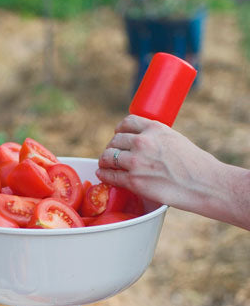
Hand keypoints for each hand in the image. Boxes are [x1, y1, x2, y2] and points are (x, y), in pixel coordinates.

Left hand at [96, 115, 249, 229]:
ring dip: (105, 161)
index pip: (127, 123)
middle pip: (115, 141)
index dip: (120, 130)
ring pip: (109, 157)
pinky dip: (104, 175)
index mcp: (155, 128)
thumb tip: (147, 148)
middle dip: (112, 148)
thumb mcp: (176, 140)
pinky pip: (111, 176)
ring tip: (105, 165)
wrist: (203, 183)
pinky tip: (103, 174)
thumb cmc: (195, 165)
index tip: (118, 135)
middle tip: (112, 155)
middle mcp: (143, 142)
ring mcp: (136, 162)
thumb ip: (158, 140)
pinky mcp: (134, 181)